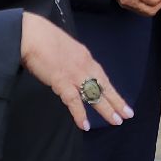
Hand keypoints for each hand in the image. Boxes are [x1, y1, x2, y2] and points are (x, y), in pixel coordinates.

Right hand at [20, 12, 131, 130]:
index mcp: (85, 56)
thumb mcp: (65, 48)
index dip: (111, 90)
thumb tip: (71, 70)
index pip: (102, 77)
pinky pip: (74, 101)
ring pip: (94, 94)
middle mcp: (85, 65)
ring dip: (105, 109)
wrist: (31, 35)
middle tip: (128, 114)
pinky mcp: (62, 81)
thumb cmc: (43, 38)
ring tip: (116, 121)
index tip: (120, 100)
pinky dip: (80, 114)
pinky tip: (85, 125)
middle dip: (116, 101)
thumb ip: (71, 60)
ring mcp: (75, 74)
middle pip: (104, 86)